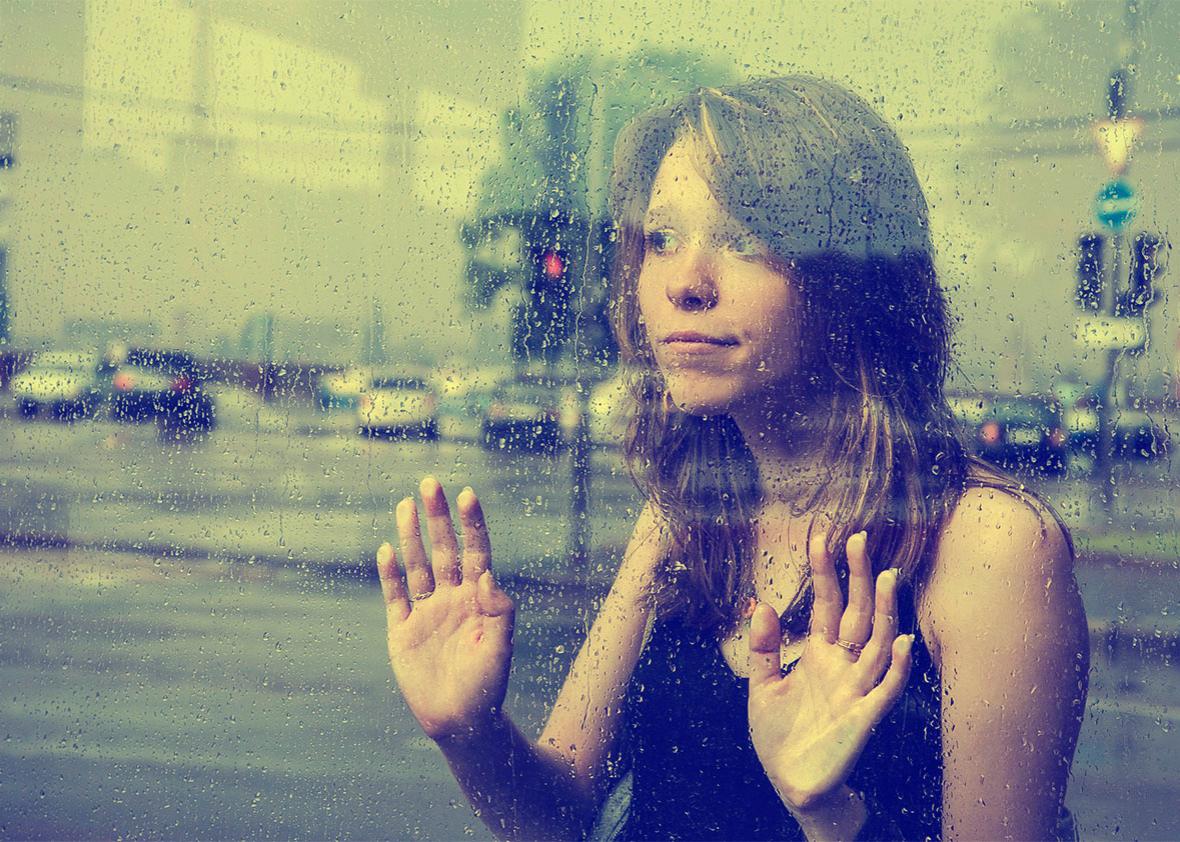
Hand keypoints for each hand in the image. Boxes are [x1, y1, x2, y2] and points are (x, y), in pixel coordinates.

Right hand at [376, 477, 514, 743]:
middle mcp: (452, 598)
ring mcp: (426, 612)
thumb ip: (497, 610)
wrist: (460, 722)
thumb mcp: (500, 648)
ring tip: (406, 504)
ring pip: (417, 565)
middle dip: (438, 517)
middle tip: (430, 482)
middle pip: (444, 549)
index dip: (472, 524)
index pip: (475, 552)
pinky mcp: (402, 631)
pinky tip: (387, 548)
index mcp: (478, 599)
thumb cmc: (487, 687)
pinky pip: (395, 595)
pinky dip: (390, 573)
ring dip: (412, 535)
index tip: (468, 494)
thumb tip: (487, 573)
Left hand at [747, 530, 913, 812]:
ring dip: (884, 612)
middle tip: (858, 537)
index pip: (825, 603)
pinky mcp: (864, 718)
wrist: (791, 782)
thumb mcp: (762, 687)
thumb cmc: (780, 734)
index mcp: (818, 654)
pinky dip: (897, 667)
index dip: (824, 571)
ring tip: (886, 576)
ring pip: (878, 643)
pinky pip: (887, 689)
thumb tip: (760, 604)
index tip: (822, 536)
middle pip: (856, 612)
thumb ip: (762, 648)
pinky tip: (903, 642)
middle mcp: (842, 665)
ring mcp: (856, 689)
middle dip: (857, 576)